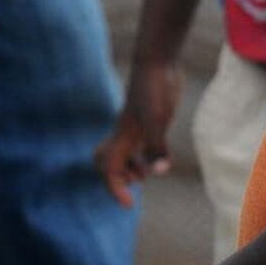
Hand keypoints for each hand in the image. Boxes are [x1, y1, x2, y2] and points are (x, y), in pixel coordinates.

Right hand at [95, 63, 181, 206]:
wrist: (158, 60)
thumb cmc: (155, 87)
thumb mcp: (158, 118)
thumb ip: (156, 146)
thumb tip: (159, 173)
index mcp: (123, 136)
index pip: (110, 169)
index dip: (115, 189)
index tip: (129, 205)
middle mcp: (126, 133)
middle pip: (107, 161)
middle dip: (115, 178)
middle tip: (133, 186)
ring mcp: (136, 125)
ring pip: (123, 153)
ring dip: (129, 167)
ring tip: (145, 174)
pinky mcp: (148, 118)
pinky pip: (138, 143)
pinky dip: (142, 154)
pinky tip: (158, 155)